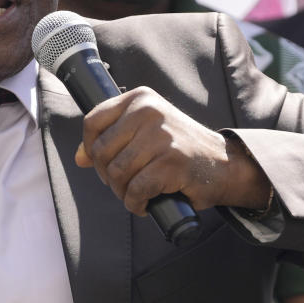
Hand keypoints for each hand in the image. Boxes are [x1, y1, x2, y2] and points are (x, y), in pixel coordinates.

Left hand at [75, 87, 270, 215]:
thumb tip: (80, 157)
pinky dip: (136, 203)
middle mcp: (148, 112)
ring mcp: (160, 136)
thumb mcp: (145, 131)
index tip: (101, 163)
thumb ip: (112, 138)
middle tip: (124, 184)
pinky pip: (136, 190)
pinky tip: (145, 203)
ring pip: (117, 173)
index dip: (90, 149)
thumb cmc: (179, 148)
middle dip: (108, 176)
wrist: (224, 163)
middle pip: (102, 152)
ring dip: (123, 192)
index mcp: (139, 98)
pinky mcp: (171, 163)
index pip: (93, 122)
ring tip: (137, 193)